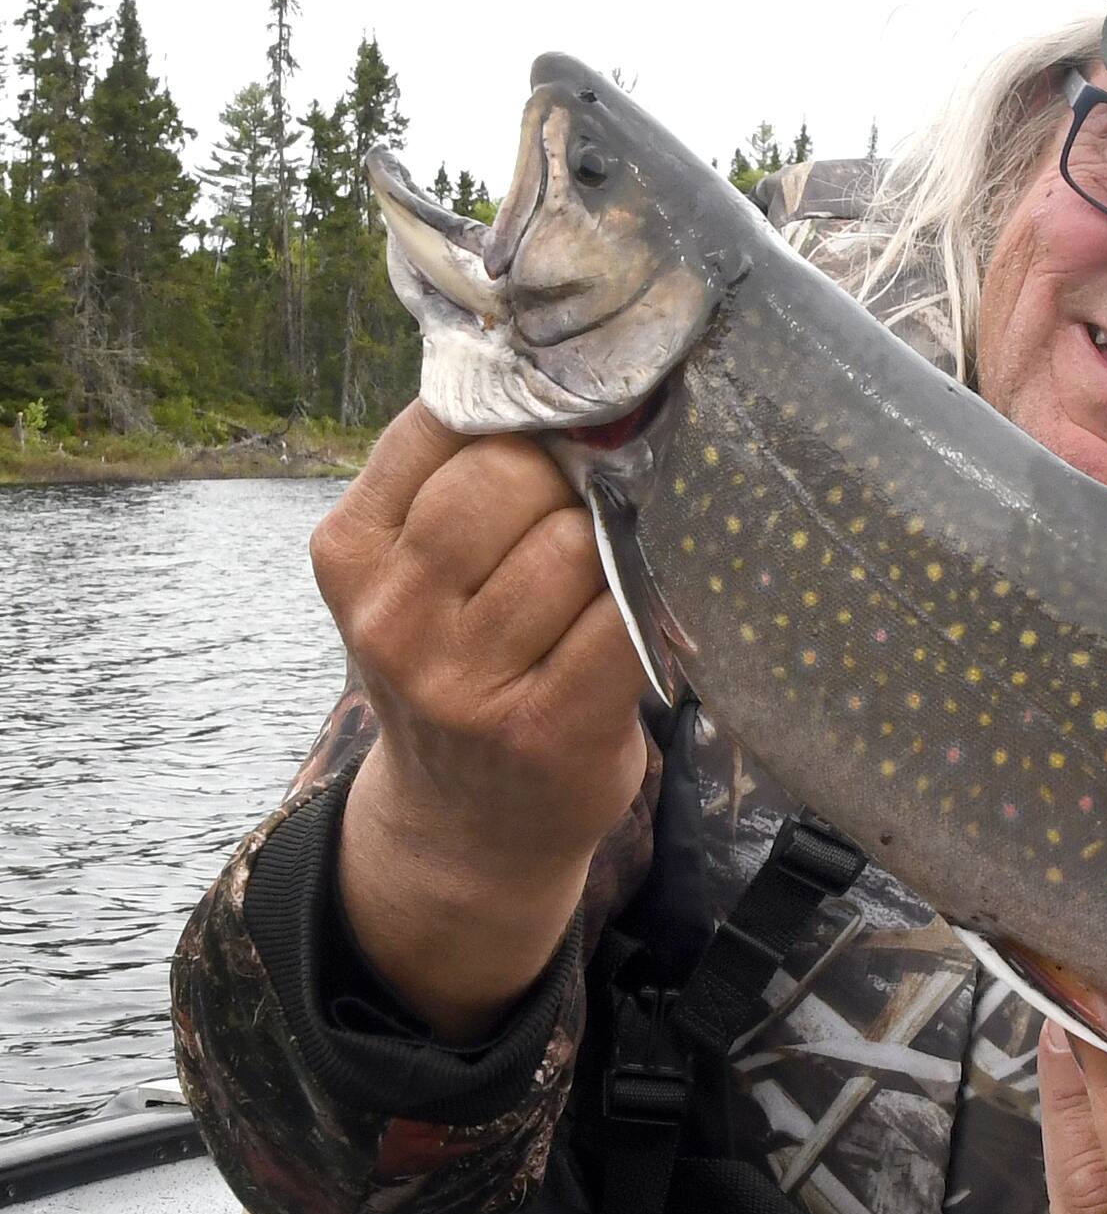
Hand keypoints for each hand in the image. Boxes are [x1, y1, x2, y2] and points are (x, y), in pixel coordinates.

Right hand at [309, 401, 647, 1038]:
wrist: (465, 828)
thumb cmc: (458, 670)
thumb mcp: (411, 576)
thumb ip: (450, 483)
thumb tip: (556, 385)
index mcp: (351, 553)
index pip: (443, 426)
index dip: (517, 421)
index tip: (553, 439)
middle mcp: (392, 616)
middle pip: (512, 475)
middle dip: (568, 481)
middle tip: (586, 519)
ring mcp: (463, 679)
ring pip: (575, 543)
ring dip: (613, 550)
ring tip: (602, 584)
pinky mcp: (544, 728)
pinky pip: (623, 618)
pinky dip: (647, 610)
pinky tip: (636, 625)